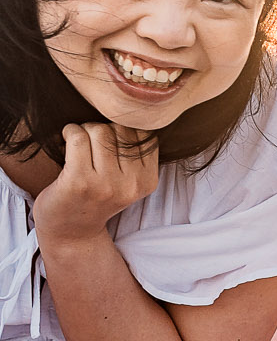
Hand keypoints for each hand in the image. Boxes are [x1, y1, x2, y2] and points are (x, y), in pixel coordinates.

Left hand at [33, 123, 159, 248]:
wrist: (71, 231)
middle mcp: (131, 185)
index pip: (143, 133)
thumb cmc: (96, 196)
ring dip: (83, 131)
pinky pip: (77, 137)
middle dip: (102, 129)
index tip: (109, 144)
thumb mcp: (126, 179)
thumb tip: (128, 110)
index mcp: (148, 182)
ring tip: (78, 146)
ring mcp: (106, 185)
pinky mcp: (80, 182)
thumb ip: (133, 151)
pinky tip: (65, 143)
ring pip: (99, 130)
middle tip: (90, 146)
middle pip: (120, 128)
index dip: (123, 130)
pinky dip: (69, 133)